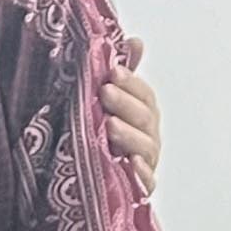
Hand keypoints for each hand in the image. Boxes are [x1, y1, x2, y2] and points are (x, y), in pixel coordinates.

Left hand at [103, 39, 162, 196]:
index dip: (131, 81)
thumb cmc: (99, 138)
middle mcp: (147, 137)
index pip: (143, 94)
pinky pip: (145, 182)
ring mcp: (144, 162)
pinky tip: (131, 165)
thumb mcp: (105, 105)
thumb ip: (121, 77)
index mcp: (141, 115)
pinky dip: (141, 174)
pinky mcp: (138, 188)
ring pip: (144, 147)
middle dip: (126, 103)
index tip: (112, 70)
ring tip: (110, 126)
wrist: (83, 185)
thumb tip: (135, 41)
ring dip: (129, 135)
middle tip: (105, 91)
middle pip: (145, 118)